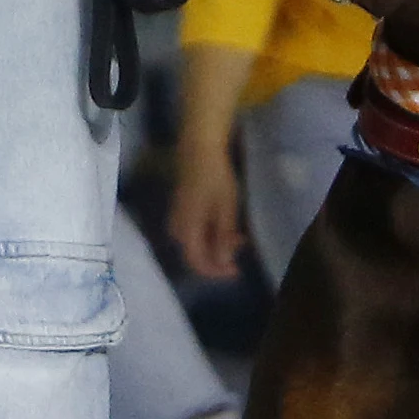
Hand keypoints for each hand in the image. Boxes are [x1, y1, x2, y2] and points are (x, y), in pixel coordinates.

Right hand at [167, 108, 250, 282]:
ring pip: (195, 243)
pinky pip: (194, 231)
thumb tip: (222, 261)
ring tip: (238, 236)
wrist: (199, 147)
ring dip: (216, 245)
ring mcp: (177, 217)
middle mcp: (177, 227)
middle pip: (195, 254)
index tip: (236, 271)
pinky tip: (225, 226)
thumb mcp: (226, 208)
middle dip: (220, 256)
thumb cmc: (216, 176)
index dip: (216, 271)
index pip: (197, 262)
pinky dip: (210, 234)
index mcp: (187, 228)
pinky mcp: (181, 209)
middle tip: (241, 245)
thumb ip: (223, 236)